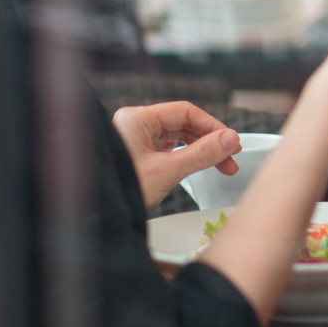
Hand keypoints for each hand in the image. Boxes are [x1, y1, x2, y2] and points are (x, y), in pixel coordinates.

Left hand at [112, 102, 241, 208]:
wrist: (96, 214)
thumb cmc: (119, 188)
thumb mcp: (167, 171)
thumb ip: (202, 154)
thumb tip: (230, 139)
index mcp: (138, 119)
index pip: (186, 112)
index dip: (213, 126)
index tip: (231, 142)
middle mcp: (134, 125)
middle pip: (182, 124)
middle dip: (208, 141)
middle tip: (229, 158)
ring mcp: (133, 140)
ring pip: (175, 138)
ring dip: (198, 150)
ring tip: (218, 165)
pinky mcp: (135, 156)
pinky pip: (166, 150)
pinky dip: (184, 157)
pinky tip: (195, 166)